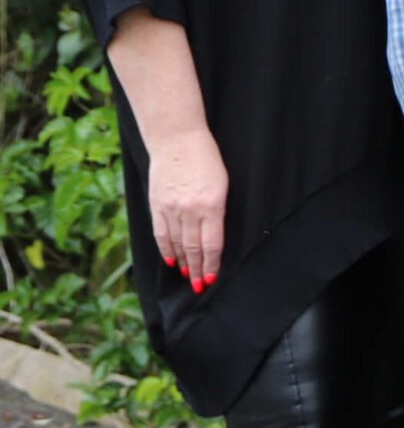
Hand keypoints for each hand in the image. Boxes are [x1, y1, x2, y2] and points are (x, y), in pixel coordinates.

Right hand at [147, 130, 226, 292]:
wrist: (176, 140)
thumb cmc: (206, 159)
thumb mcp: (222, 184)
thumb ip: (217, 211)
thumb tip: (213, 237)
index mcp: (212, 205)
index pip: (212, 244)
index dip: (211, 264)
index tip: (211, 279)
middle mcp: (190, 210)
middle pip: (194, 248)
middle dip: (197, 270)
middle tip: (199, 286)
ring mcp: (170, 208)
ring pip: (177, 244)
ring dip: (182, 263)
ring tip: (186, 276)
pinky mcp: (156, 205)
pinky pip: (161, 233)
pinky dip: (166, 249)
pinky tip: (171, 260)